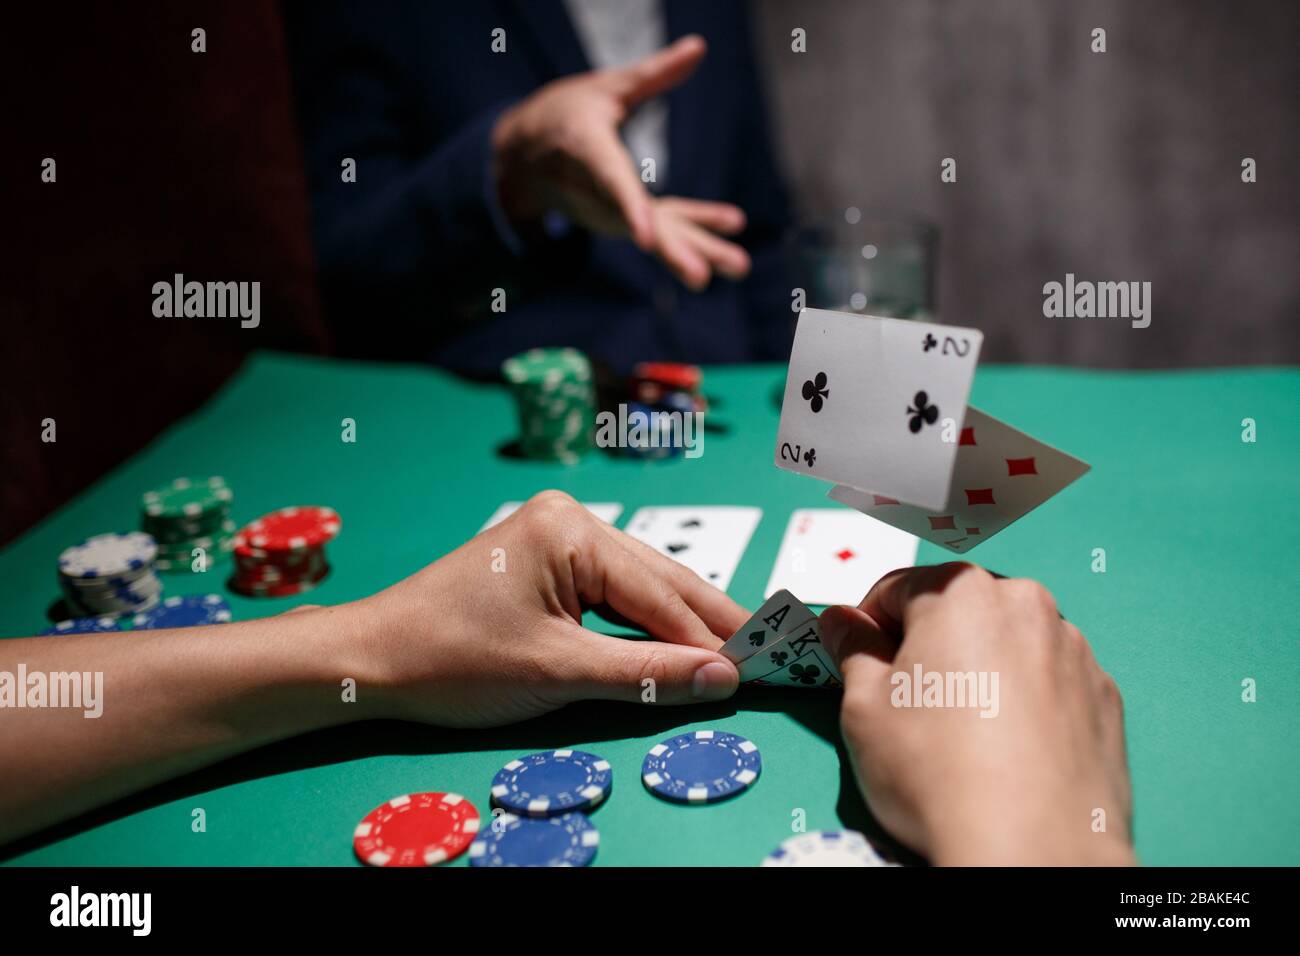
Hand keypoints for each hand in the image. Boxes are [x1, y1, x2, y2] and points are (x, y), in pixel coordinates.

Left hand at [352, 491, 746, 726]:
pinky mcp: (547, 563)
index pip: (661, 592)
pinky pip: (612, 595)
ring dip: (681, 627)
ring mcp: (557, 538)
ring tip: (737, 658)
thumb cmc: (453, 660)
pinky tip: (678, 647)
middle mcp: (571, 520)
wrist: (372, 659)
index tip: (764, 670)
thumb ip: (646, 674)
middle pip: (659, 581)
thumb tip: (724, 679)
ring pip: (640, 589)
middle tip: (771, 659)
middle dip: (709, 625)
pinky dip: (644, 626)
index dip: (713, 638)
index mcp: (571, 529)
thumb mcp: (558, 672)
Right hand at [491, 35, 750, 289]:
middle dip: (673, 253)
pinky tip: (735, 224)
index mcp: (586, 152)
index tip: (646, 241)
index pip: (610, 186)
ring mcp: (614, 212)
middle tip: (702, 278)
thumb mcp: (605, 87)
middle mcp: (600, 194)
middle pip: (639, 227)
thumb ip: (653, 74)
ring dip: (698, 252)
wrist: (524, 157)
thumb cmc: (563, 113)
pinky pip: (666, 224)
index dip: (630, 212)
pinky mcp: (627, 218)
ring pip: (659, 235)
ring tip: (739, 266)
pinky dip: (700, 225)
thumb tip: (699, 47)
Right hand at [820, 563, 1134, 864]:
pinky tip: (1010, 751)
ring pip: (1009, 645)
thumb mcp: (864, 708)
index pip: (897, 588)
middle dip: (931, 645)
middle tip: (912, 705)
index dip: (868, 627)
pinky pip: (1051, 682)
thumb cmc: (935, 771)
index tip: (861, 664)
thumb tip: (842, 620)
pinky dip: (1027, 701)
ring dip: (982, 670)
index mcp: (962, 593)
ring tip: (966, 736)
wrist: (1033, 848)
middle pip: (960, 612)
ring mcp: (1076, 651)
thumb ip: (851, 650)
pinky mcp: (1106, 697)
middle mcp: (1028, 605)